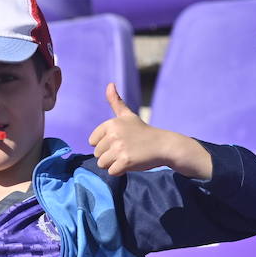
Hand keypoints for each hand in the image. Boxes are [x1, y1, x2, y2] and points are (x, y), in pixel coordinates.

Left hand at [88, 83, 210, 177]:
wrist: (163, 145)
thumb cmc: (143, 132)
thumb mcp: (128, 116)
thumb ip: (116, 102)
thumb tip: (109, 84)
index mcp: (111, 124)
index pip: (92, 142)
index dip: (104, 145)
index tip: (119, 141)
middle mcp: (113, 134)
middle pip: (97, 154)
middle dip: (109, 155)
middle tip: (126, 150)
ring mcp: (119, 148)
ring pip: (103, 164)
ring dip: (114, 164)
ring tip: (127, 156)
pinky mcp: (125, 161)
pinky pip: (112, 172)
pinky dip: (120, 171)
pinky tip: (131, 163)